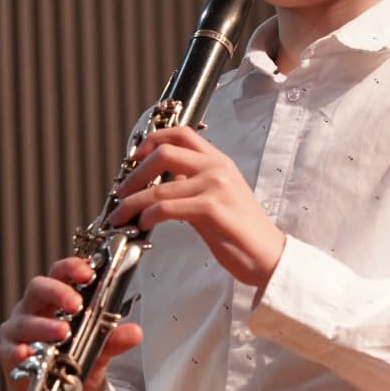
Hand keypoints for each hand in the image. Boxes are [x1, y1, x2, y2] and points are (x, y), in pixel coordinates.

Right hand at [0, 257, 143, 390]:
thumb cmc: (73, 359)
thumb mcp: (99, 348)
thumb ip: (114, 338)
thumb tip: (135, 332)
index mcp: (54, 298)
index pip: (60, 273)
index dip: (72, 268)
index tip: (88, 273)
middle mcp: (33, 308)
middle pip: (38, 288)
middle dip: (57, 292)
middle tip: (76, 304)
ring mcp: (18, 330)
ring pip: (25, 321)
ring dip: (44, 326)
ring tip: (62, 332)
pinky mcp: (8, 354)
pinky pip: (10, 350)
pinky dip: (19, 351)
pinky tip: (28, 353)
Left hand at [106, 126, 285, 288]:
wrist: (268, 256)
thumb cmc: (240, 233)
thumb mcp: (214, 199)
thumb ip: (189, 186)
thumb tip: (157, 185)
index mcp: (219, 161)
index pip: (181, 134)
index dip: (152, 140)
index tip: (134, 157)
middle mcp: (217, 168)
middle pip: (164, 153)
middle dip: (135, 172)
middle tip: (121, 191)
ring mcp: (215, 186)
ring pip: (159, 187)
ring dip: (132, 202)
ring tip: (120, 215)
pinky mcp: (211, 208)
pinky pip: (166, 207)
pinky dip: (147, 215)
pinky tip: (142, 224)